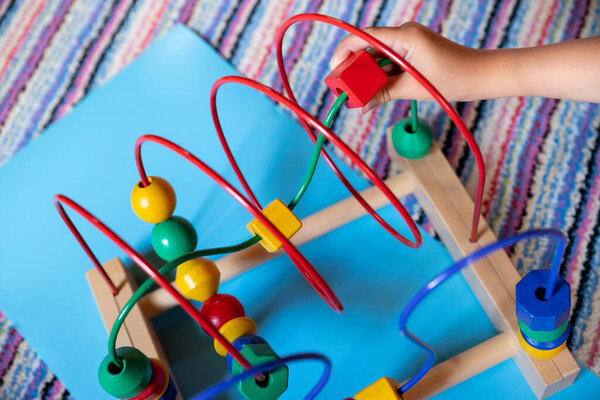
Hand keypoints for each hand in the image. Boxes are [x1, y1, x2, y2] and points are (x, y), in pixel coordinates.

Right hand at [329, 22, 486, 112]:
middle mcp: (405, 33)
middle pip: (367, 47)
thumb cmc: (452, 80)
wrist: (480, 75)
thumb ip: (381, 94)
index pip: (364, 37)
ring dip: (366, 74)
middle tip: (343, 89)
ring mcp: (409, 41)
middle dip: (353, 68)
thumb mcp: (411, 89)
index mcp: (405, 36)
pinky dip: (379, 75)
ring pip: (377, 55)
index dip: (344, 52)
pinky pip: (388, 60)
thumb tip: (359, 106)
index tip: (334, 72)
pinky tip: (372, 90)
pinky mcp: (412, 50)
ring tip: (356, 94)